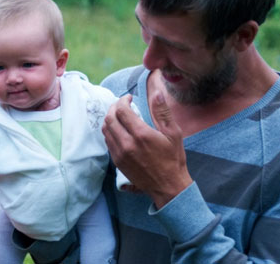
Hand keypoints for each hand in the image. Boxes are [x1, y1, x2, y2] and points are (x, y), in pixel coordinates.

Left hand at [102, 92, 192, 207]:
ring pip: (106, 130)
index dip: (123, 100)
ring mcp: (120, 154)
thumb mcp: (173, 133)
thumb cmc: (173, 159)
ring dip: (110, 118)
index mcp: (141, 135)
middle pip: (109, 118)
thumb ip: (162, 112)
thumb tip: (156, 93)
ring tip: (119, 115)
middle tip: (122, 104)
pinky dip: (110, 131)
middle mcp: (127, 144)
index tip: (129, 98)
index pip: (121, 110)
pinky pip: (108, 141)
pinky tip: (119, 129)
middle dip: (113, 107)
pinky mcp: (117, 162)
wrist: (168, 186)